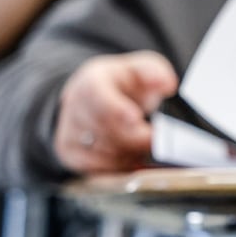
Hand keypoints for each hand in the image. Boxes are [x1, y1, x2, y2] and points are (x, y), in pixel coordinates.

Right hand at [53, 51, 176, 174]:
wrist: (93, 95)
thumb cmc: (121, 82)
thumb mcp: (141, 67)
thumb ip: (155, 73)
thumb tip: (167, 83)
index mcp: (91, 83)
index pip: (100, 100)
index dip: (118, 112)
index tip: (137, 119)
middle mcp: (74, 108)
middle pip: (106, 131)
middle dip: (137, 138)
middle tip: (159, 139)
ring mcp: (69, 133)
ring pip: (104, 154)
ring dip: (131, 154)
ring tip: (146, 144)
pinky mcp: (70, 154)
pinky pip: (99, 169)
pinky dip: (121, 166)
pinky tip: (133, 156)